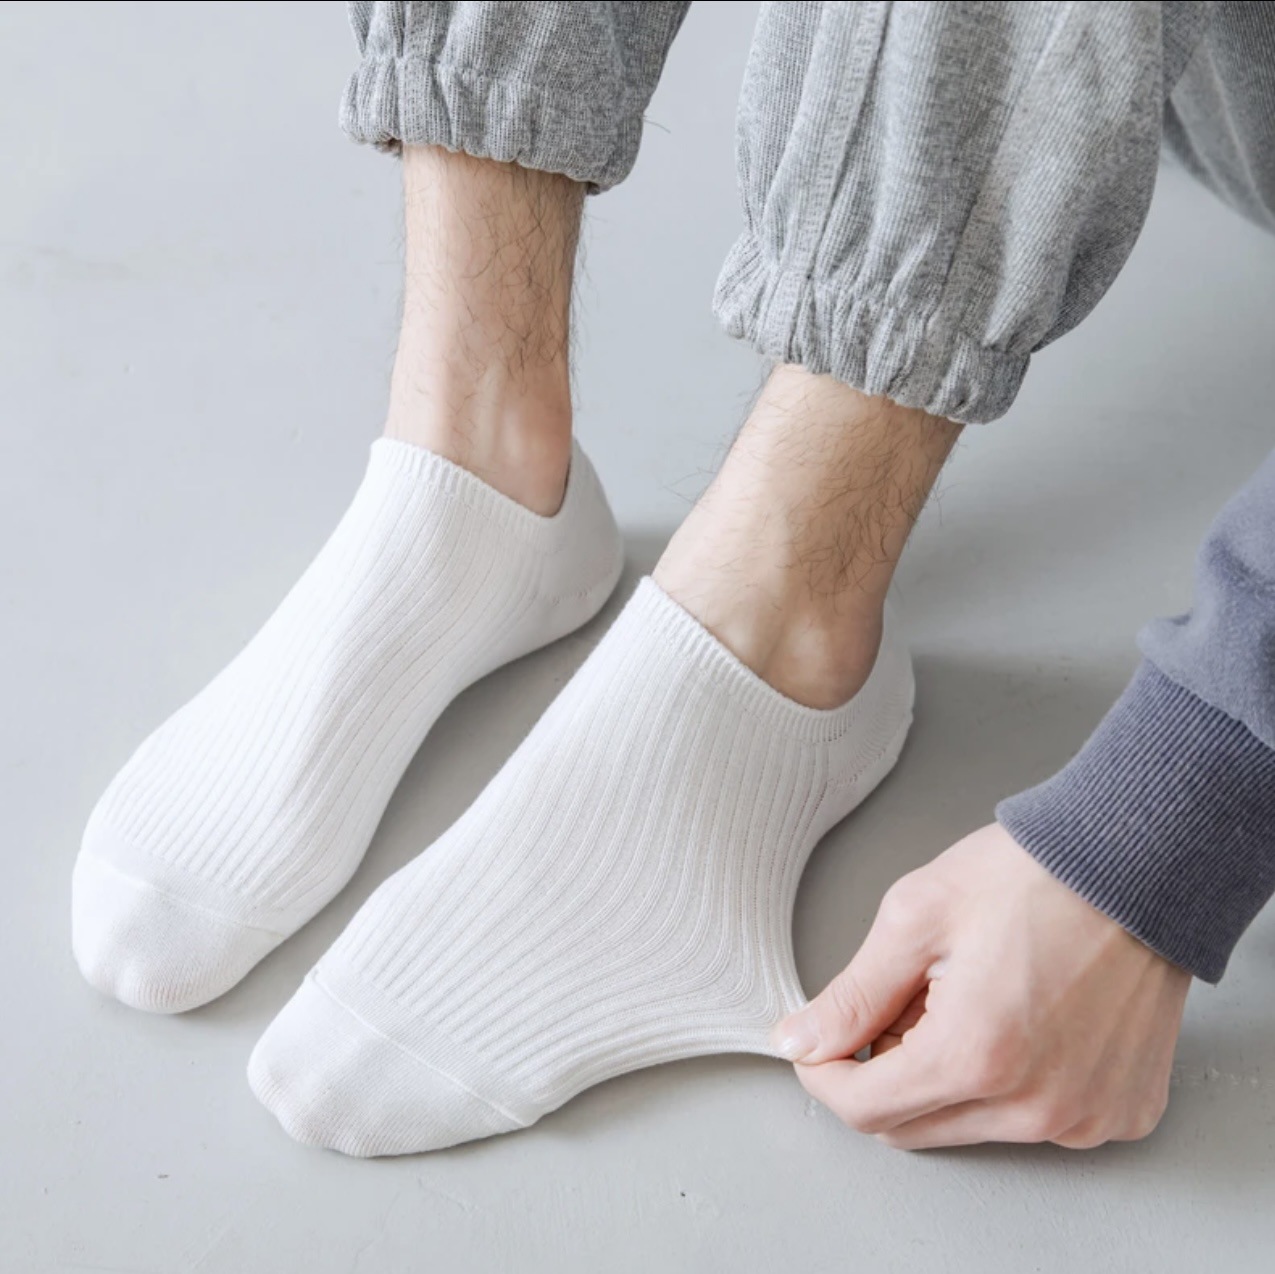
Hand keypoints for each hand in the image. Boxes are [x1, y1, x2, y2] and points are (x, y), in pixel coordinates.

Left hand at [773, 823, 1190, 1148]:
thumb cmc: (1032, 876)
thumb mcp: (916, 917)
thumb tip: (799, 1042)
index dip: (825, 1075)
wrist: (1135, 860)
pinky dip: (1006, 1082)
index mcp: (975, 1056)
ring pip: (969, 1126)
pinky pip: (1034, 1120)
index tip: (817, 1043)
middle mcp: (1034, 1107)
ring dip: (944, 1077)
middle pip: (912, 1128)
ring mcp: (1083, 1116)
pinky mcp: (1118, 1111)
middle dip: (884, 1072)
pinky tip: (1016, 1018)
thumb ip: (852, 995)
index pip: (865, 1109)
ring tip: (964, 998)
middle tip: (901, 1001)